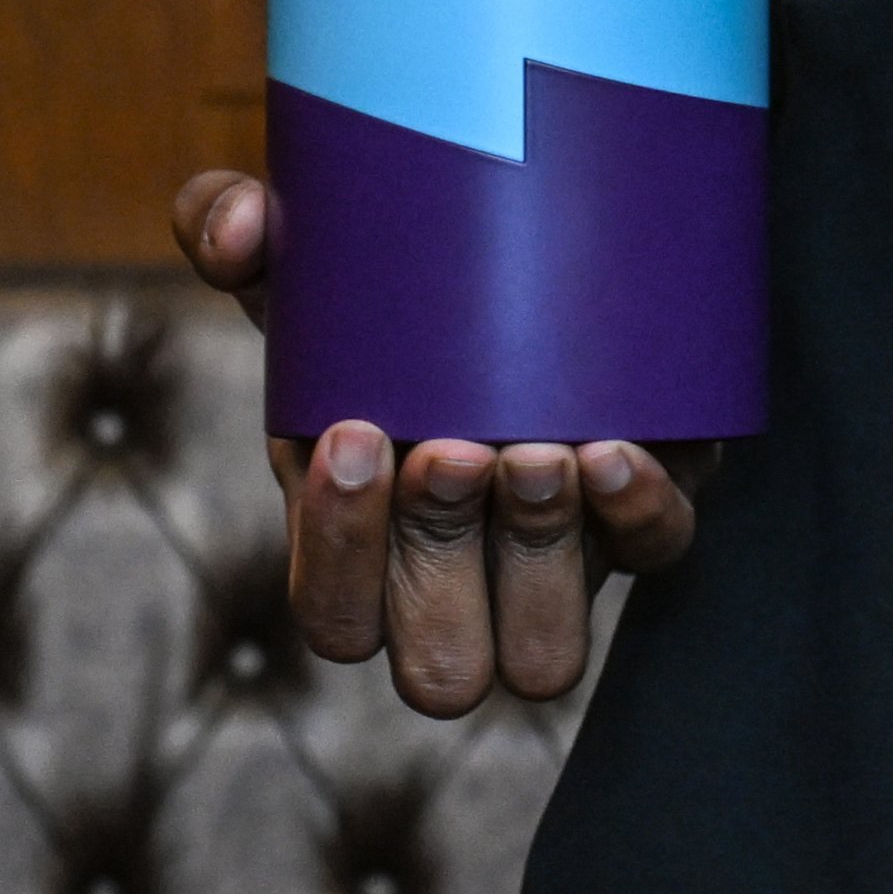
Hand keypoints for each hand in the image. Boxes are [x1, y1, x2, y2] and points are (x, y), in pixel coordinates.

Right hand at [172, 169, 711, 713]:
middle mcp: (459, 576)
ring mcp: (559, 557)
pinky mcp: (644, 509)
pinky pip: (657, 551)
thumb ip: (239, 227)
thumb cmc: (398, 287)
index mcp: (364, 536)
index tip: (353, 434)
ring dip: (539, 562)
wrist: (547, 247)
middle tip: (452, 449)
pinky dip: (638, 515)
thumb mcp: (312, 255)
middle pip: (439, 667)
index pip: (336, 618)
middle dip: (441, 559)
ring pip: (543, 656)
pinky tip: (616, 449)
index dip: (339, 555)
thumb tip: (236, 226)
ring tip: (538, 450)